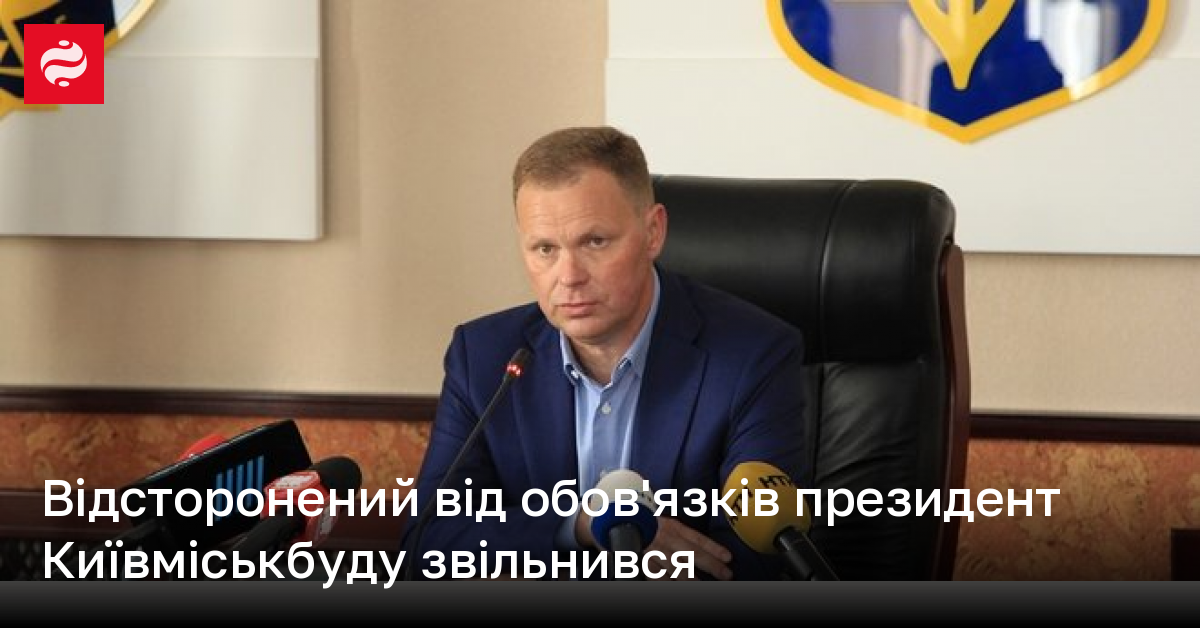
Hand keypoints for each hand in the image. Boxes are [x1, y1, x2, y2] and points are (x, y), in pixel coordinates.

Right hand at [575, 511, 732, 579]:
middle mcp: (662, 537)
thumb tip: (696, 543)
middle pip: (690, 553)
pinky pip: (655, 574)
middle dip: (710, 565)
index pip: (696, 538)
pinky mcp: (639, 560)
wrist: (606, 518)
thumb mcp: (657, 518)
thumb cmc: (636, 518)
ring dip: (691, 577)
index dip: (713, 547)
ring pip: (675, 567)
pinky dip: (667, 581)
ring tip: (704, 585)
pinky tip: (676, 586)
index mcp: (668, 525)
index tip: (728, 557)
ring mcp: (650, 550)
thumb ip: (674, 530)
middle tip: (726, 574)